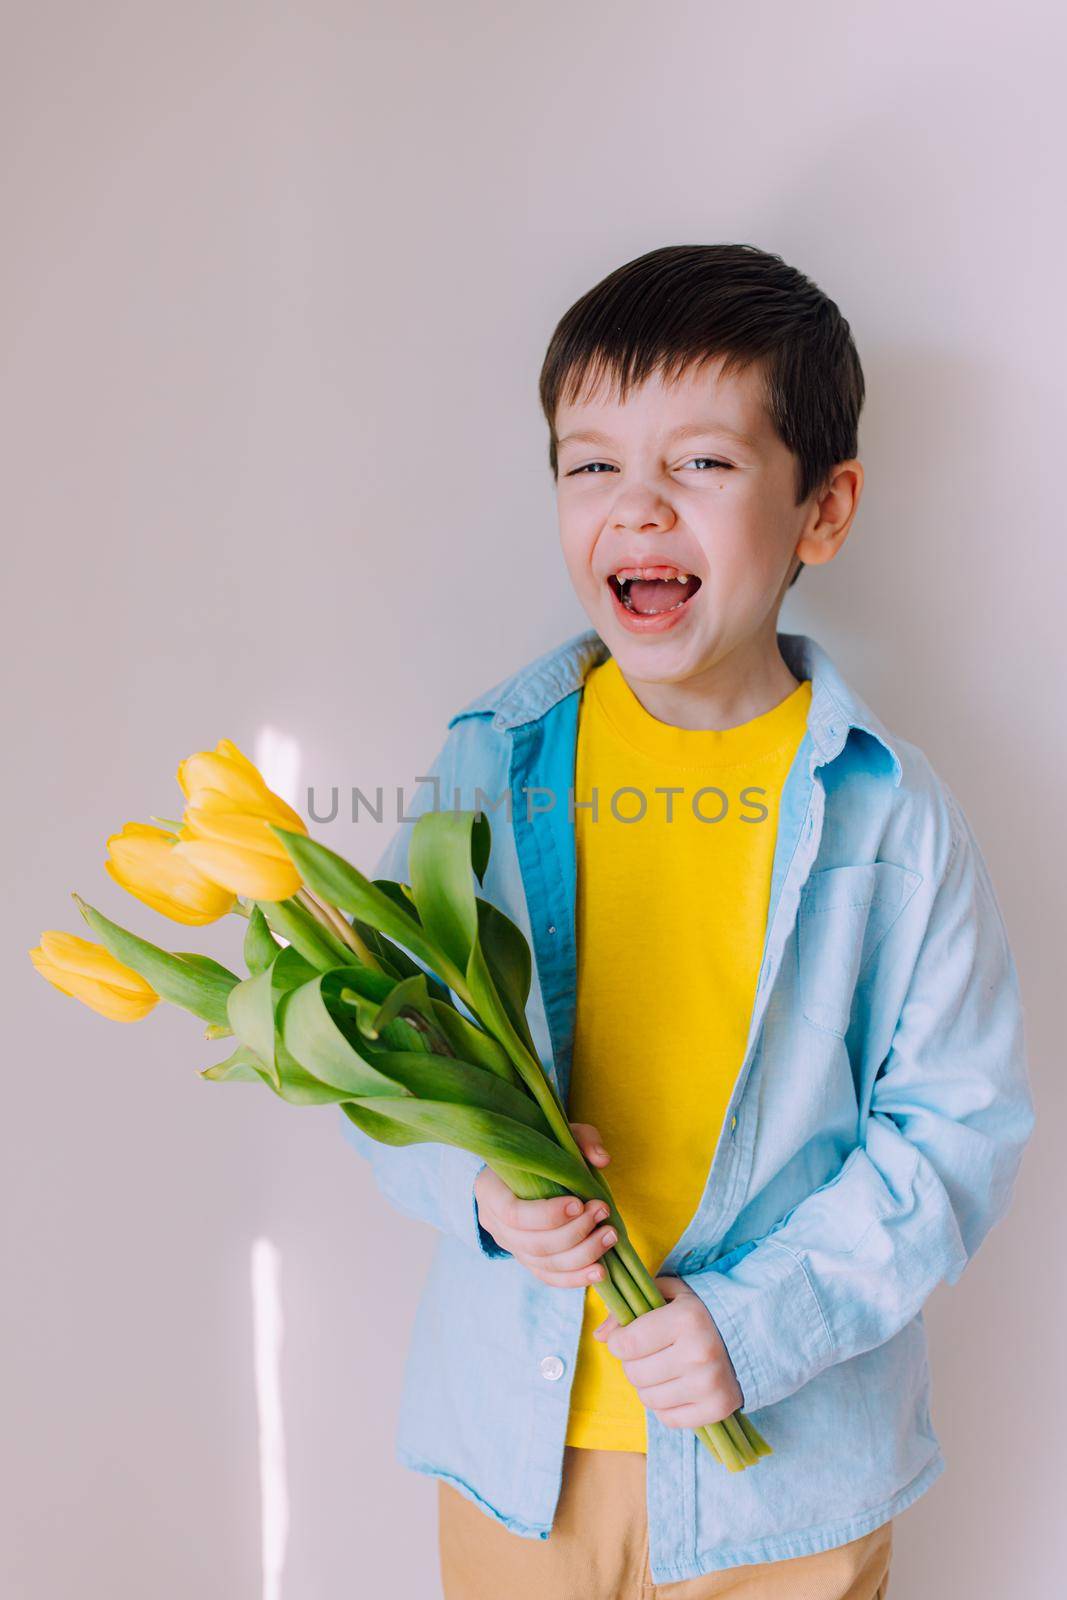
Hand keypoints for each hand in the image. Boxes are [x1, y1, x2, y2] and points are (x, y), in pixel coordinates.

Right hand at [473, 1122, 617, 1286]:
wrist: (525, 1168)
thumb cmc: (540, 1149)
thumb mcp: (558, 1135)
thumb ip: (581, 1140)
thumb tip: (602, 1159)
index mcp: (490, 1190)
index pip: (513, 1214)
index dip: (547, 1215)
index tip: (578, 1203)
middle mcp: (494, 1224)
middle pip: (532, 1244)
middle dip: (574, 1233)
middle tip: (602, 1212)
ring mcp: (511, 1246)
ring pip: (544, 1264)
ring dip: (582, 1254)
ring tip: (610, 1236)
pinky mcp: (528, 1260)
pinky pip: (549, 1277)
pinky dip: (576, 1278)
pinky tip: (601, 1271)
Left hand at [593, 1275, 743, 1428]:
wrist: (749, 1333)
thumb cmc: (699, 1311)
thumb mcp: (667, 1294)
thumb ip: (630, 1309)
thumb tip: (601, 1336)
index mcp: (686, 1319)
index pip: (625, 1344)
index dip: (618, 1341)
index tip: (626, 1336)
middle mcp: (698, 1353)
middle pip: (634, 1374)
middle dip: (632, 1363)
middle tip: (647, 1353)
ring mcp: (709, 1384)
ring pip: (648, 1399)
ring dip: (647, 1385)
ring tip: (662, 1369)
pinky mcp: (717, 1409)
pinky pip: (668, 1418)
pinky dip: (665, 1406)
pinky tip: (677, 1386)